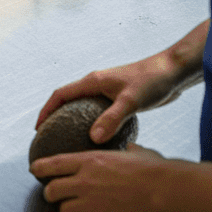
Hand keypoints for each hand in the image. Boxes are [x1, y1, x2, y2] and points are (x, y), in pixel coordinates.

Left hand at [32, 144, 170, 211]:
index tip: (34, 170)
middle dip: (51, 195)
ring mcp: (93, 204)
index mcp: (90, 160)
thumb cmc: (155, 169)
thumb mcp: (134, 152)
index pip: (54, 164)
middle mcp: (85, 181)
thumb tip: (131, 148)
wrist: (168, 190)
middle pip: (52, 191)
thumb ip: (125, 151)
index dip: (40, 168)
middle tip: (55, 197)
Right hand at [36, 54, 189, 144]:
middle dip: (55, 117)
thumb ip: (112, 119)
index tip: (38, 128)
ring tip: (69, 140)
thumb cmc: (152, 81)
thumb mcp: (131, 101)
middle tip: (49, 137)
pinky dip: (91, 123)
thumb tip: (93, 138)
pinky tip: (98, 139)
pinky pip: (98, 112)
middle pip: (67, 100)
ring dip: (72, 120)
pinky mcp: (119, 98)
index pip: (60, 95)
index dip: (46, 110)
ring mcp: (107, 91)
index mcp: (92, 81)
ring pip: (82, 106)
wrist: (173, 71)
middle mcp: (96, 85)